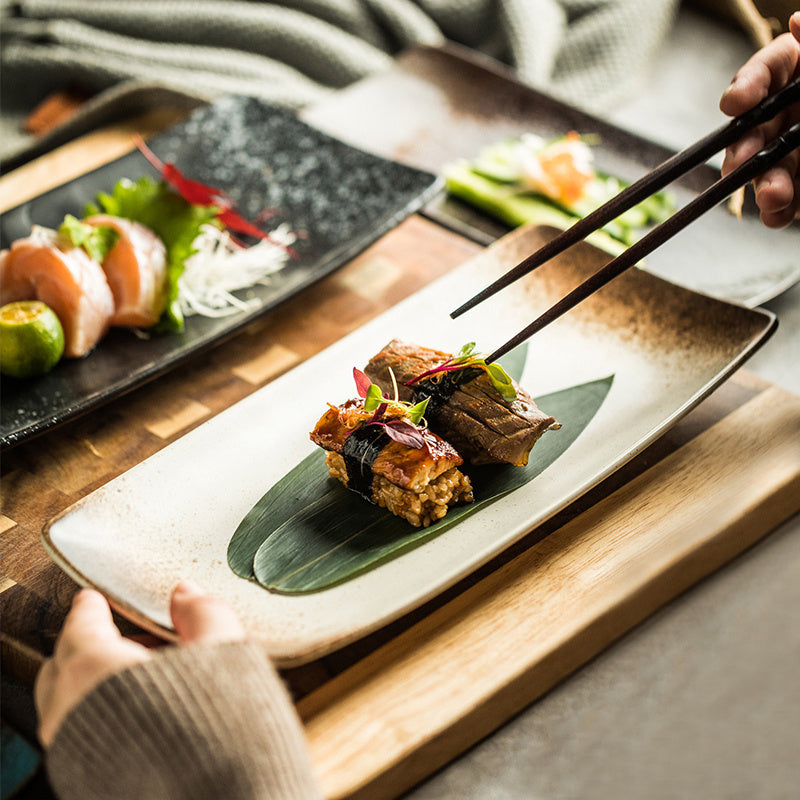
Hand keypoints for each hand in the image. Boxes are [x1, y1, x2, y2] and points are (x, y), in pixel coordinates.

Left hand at [34, 581, 243, 747]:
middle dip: (90, 645)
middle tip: (128, 636)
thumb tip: (187, 595)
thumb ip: (203, 613)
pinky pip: (79, 741)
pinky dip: (98, 718)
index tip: (93, 600)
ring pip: (68, 707)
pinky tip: (142, 718)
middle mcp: (72, 714)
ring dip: (95, 684)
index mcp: (96, 670)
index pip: (81, 625)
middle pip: (64, 666)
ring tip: (145, 679)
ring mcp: (74, 755)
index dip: (91, 607)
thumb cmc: (221, 733)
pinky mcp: (86, 784)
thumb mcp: (224, 652)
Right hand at [720, 11, 799, 227]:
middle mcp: (798, 111)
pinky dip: (777, 209)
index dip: (748, 85)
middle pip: (757, 124)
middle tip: (743, 160)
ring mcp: (799, 150)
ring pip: (767, 166)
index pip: (769, 71)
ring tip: (775, 196)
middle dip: (746, 146)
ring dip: (764, 182)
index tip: (737, 103)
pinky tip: (779, 212)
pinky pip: (783, 198)